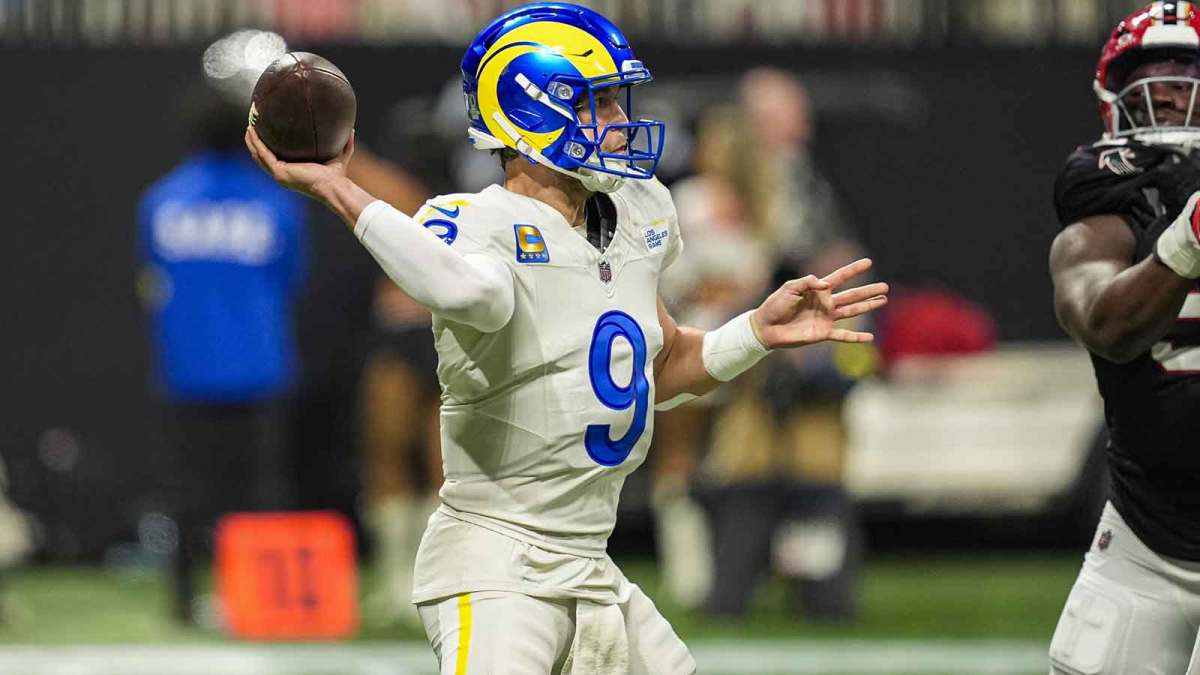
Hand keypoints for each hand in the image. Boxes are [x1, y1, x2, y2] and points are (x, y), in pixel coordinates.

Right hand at [244, 125, 354, 202]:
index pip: (276, 159)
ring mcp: (279, 174)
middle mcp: (283, 174)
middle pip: (263, 157)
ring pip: (259, 155)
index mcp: (292, 172)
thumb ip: (345, 144)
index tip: (265, 133)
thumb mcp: (339, 156)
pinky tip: (252, 132)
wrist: (334, 187)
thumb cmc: (337, 176)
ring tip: (249, 127)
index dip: (269, 147)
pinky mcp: (279, 172)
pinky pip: (263, 154)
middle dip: (256, 142)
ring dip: (252, 141)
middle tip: (252, 126)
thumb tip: (351, 129)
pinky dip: (256, 143)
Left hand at [751, 258, 887, 348]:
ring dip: (868, 306)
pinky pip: (843, 335)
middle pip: (852, 295)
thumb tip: (826, 284)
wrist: (766, 327)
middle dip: (869, 291)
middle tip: (886, 286)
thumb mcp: (789, 288)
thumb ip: (807, 282)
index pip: (840, 277)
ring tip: (883, 301)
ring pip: (852, 311)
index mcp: (818, 290)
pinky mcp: (822, 333)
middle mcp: (826, 303)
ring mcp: (826, 318)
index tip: (868, 261)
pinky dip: (856, 337)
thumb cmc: (775, 305)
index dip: (854, 270)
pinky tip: (870, 338)